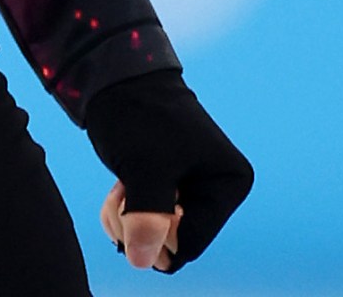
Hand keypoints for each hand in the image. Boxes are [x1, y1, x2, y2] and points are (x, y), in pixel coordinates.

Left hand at [83, 69, 253, 272]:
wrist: (113, 79)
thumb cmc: (137, 116)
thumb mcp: (144, 168)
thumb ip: (148, 216)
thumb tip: (143, 262)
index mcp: (229, 184)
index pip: (193, 244)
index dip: (157, 238)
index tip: (130, 209)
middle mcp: (218, 189)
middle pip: (176, 243)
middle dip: (141, 226)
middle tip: (120, 195)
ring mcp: (194, 189)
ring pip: (158, 236)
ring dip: (129, 220)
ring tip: (118, 189)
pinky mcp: (170, 187)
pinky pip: (148, 222)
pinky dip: (127, 213)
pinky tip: (118, 190)